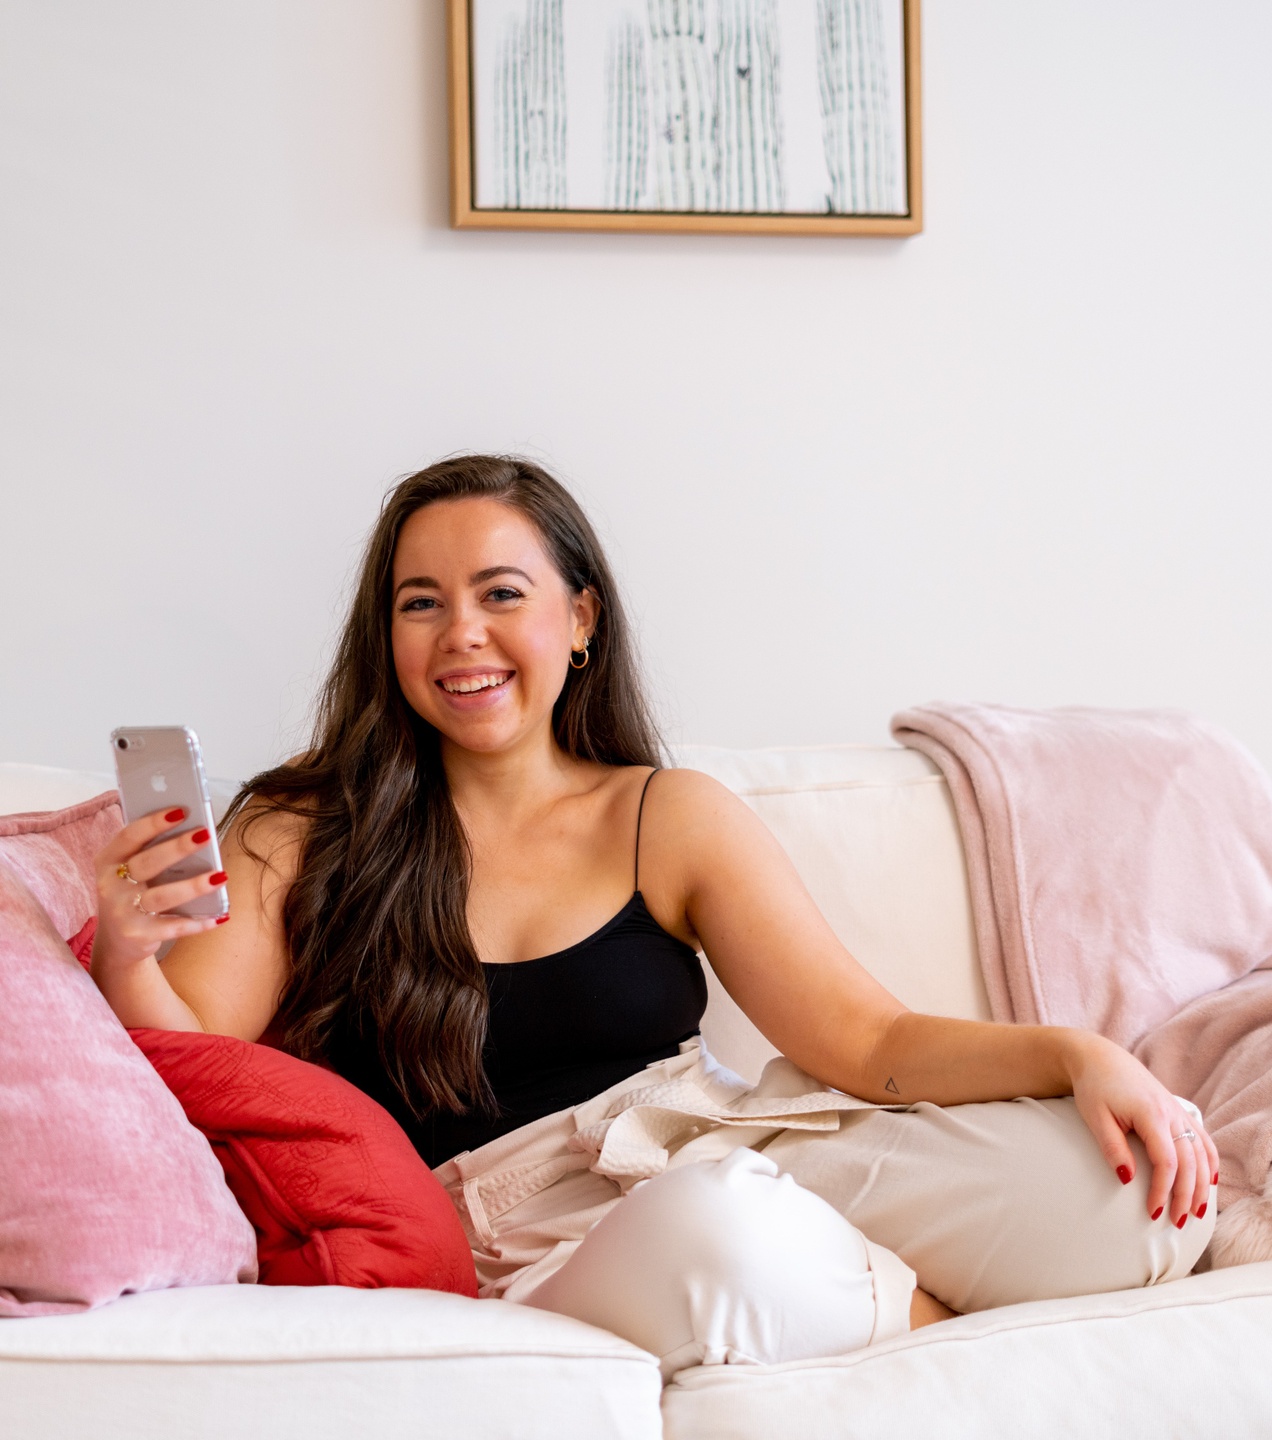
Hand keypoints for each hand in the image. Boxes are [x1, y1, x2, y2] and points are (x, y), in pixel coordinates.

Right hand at [92, 808, 228, 970]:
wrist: (116, 941)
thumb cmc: (132, 892)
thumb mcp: (130, 869)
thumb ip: (151, 849)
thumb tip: (195, 829)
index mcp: (108, 860)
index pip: (129, 836)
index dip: (153, 822)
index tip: (181, 810)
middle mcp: (110, 885)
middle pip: (148, 862)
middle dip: (178, 847)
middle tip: (206, 834)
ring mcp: (123, 912)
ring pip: (162, 896)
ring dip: (193, 886)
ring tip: (221, 876)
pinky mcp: (138, 935)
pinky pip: (173, 927)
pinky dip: (198, 923)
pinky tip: (220, 916)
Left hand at [1064, 1031, 1217, 1225]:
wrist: (1100, 1058)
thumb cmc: (1094, 1087)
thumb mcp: (1095, 1117)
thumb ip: (1113, 1148)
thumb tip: (1128, 1180)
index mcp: (1151, 1114)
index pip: (1167, 1161)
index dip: (1163, 1190)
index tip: (1153, 1211)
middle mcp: (1171, 1113)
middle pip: (1190, 1162)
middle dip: (1186, 1195)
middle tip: (1177, 1221)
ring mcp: (1178, 1111)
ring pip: (1202, 1153)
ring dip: (1203, 1184)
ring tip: (1197, 1210)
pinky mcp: (1178, 1110)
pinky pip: (1202, 1139)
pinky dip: (1210, 1161)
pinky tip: (1210, 1180)